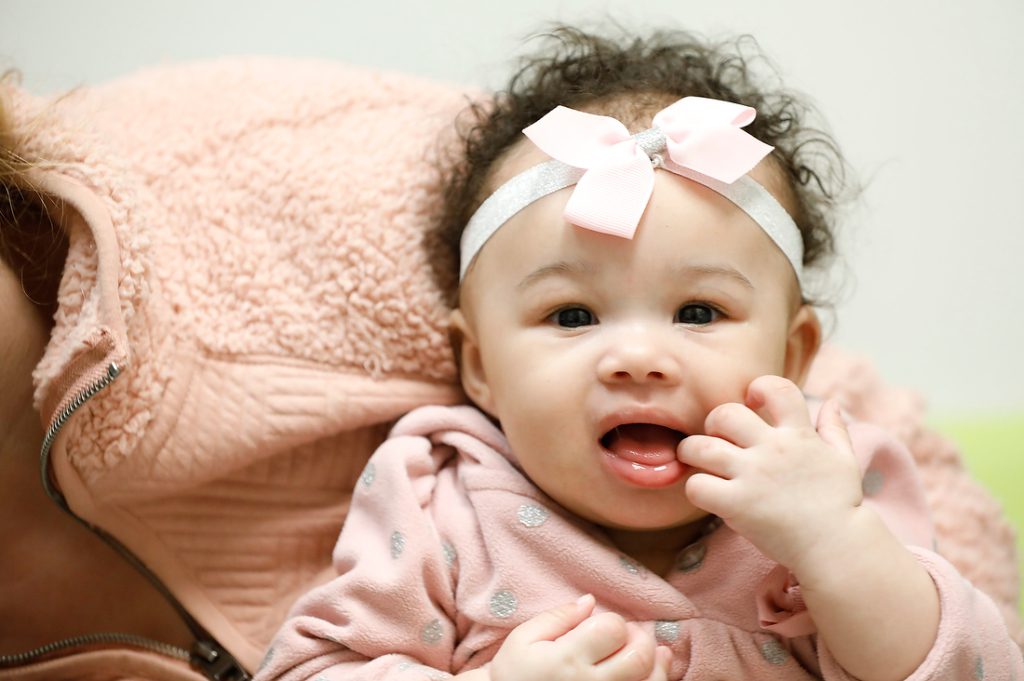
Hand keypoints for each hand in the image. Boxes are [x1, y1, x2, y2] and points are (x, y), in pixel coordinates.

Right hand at [487, 595, 671, 680]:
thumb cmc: (515, 673)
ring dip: (655, 661)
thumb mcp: (524, 639)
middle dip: (640, 639)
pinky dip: (656, 680)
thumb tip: (590, 601)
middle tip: (625, 637)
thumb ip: (558, 617)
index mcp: (567, 659)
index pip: (613, 630)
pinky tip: (653, 669)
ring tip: (641, 650)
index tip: (601, 626)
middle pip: (640, 657)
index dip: (613, 622)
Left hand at [677, 375, 862, 574]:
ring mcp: (752, 476)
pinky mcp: (737, 505)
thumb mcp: (845, 461)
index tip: (752, 403)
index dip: (757, 389)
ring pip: (699, 447)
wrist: (837, 548)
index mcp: (799, 435)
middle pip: (724, 414)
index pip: (775, 387)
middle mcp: (772, 449)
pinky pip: (697, 486)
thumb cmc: (839, 506)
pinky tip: (707, 494)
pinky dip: (695, 488)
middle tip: (718, 439)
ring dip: (691, 452)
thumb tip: (831, 402)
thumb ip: (834, 430)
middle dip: (713, 422)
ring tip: (698, 462)